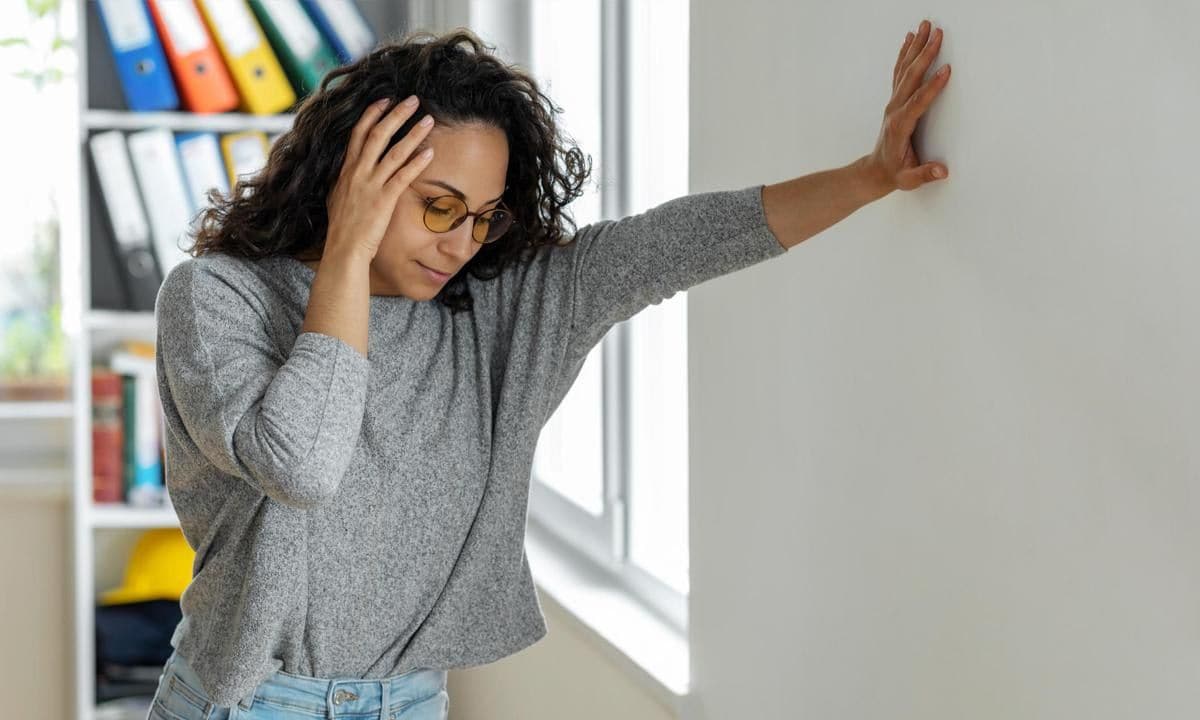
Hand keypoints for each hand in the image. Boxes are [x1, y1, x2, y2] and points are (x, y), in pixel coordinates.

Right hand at [325, 95, 435, 259]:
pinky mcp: (384, 199)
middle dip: (396, 114)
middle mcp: (357, 172)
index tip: (385, 100)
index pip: (359, 133)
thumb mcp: (338, 197)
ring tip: (428, 120)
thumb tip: (348, 171)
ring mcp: (370, 185)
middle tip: (413, 100)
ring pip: (393, 151)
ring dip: (412, 133)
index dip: (372, 114)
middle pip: (378, 134)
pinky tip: (430, 152)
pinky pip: (403, 176)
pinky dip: (417, 162)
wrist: (343, 249)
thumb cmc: (343, 228)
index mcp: (346, 170)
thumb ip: (346, 180)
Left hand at [865, 19, 951, 193]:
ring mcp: (893, 103)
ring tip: (926, 26)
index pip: (918, 103)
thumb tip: (942, 172)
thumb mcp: (908, 180)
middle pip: (911, 78)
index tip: (946, 69)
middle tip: (938, 33)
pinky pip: (900, 72)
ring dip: (916, 47)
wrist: (875, 171)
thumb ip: (924, 174)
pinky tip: (910, 39)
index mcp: (900, 126)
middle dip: (925, 54)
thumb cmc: (894, 174)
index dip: (932, 87)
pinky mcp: (895, 100)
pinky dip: (905, 54)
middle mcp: (894, 110)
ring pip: (905, 70)